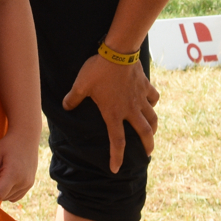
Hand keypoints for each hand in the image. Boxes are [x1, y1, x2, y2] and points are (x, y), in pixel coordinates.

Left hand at [0, 128, 39, 202]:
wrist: (27, 136)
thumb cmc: (8, 143)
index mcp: (14, 174)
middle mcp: (24, 182)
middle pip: (2, 197)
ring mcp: (28, 184)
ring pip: (8, 198)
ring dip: (1, 191)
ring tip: (0, 175)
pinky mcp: (30, 184)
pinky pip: (15, 196)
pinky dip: (9, 192)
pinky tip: (7, 179)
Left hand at [62, 54, 158, 172]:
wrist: (118, 51)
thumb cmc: (98, 70)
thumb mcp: (81, 85)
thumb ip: (73, 98)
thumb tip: (65, 106)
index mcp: (114, 113)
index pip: (117, 142)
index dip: (117, 157)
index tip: (116, 169)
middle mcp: (130, 109)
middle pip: (144, 133)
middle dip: (148, 146)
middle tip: (148, 154)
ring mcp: (140, 97)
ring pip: (152, 117)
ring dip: (154, 128)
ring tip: (153, 133)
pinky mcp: (145, 85)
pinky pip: (154, 97)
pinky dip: (154, 102)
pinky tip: (152, 103)